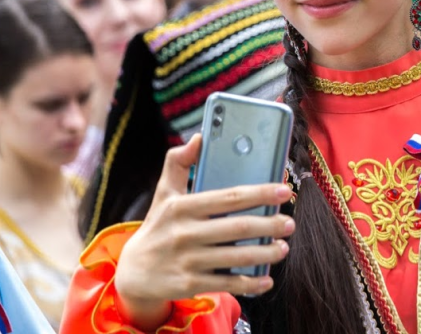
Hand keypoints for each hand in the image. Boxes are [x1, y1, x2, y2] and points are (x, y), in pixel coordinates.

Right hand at [113, 135, 294, 329]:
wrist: (131, 273)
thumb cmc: (157, 226)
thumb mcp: (163, 194)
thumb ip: (178, 163)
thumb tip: (199, 136)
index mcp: (181, 207)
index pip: (229, 197)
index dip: (260, 193)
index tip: (284, 190)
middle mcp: (184, 233)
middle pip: (238, 228)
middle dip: (269, 225)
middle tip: (289, 223)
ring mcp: (187, 260)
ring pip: (236, 258)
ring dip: (265, 253)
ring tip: (283, 248)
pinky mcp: (188, 284)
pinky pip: (226, 283)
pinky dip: (250, 283)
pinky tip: (266, 280)